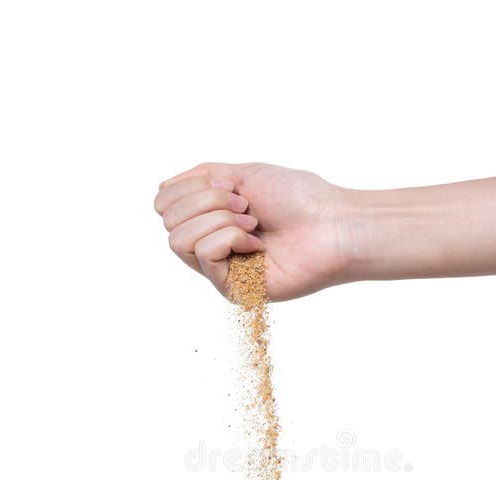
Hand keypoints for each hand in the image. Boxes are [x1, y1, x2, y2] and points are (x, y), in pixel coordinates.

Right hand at [154, 162, 352, 301]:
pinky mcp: (232, 290)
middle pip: (168, 219)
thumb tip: (162, 189)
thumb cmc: (299, 198)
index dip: (191, 186)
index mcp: (211, 219)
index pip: (164, 202)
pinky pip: (204, 254)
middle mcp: (211, 246)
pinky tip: (258, 243)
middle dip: (207, 200)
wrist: (333, 225)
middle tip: (246, 206)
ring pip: (178, 239)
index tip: (232, 186)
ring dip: (218, 219)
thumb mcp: (243, 173)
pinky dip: (230, 238)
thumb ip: (200, 178)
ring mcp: (220, 271)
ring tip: (253, 223)